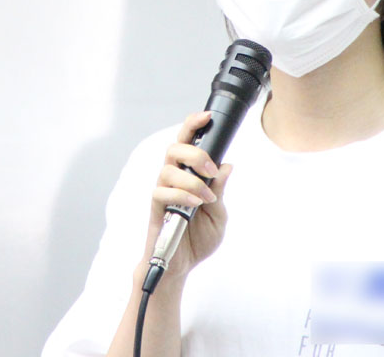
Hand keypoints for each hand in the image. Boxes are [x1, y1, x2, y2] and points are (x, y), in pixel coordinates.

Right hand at [142, 111, 233, 280]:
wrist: (181, 267)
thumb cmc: (198, 239)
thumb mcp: (218, 214)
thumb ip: (220, 190)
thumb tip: (227, 165)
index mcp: (188, 175)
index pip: (187, 143)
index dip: (193, 125)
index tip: (207, 116)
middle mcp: (173, 179)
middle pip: (174, 148)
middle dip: (195, 153)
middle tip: (211, 169)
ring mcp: (163, 193)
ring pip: (168, 169)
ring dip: (192, 180)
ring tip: (206, 197)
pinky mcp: (155, 209)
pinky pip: (161, 192)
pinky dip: (181, 195)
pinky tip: (194, 205)